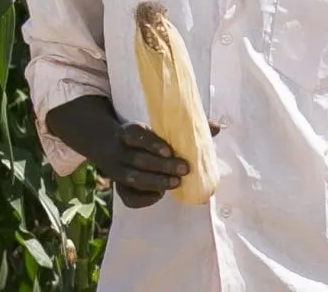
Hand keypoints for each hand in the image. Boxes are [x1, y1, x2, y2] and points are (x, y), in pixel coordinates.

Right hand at [97, 120, 221, 208]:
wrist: (110, 145)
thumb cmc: (144, 136)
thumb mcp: (156, 127)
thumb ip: (185, 128)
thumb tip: (217, 127)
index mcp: (128, 132)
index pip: (135, 135)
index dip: (151, 143)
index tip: (170, 150)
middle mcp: (119, 152)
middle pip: (137, 160)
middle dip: (162, 166)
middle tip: (184, 169)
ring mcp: (117, 171)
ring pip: (133, 179)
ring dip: (156, 182)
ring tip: (177, 182)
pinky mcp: (119, 187)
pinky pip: (128, 198)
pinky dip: (145, 198)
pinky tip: (160, 194)